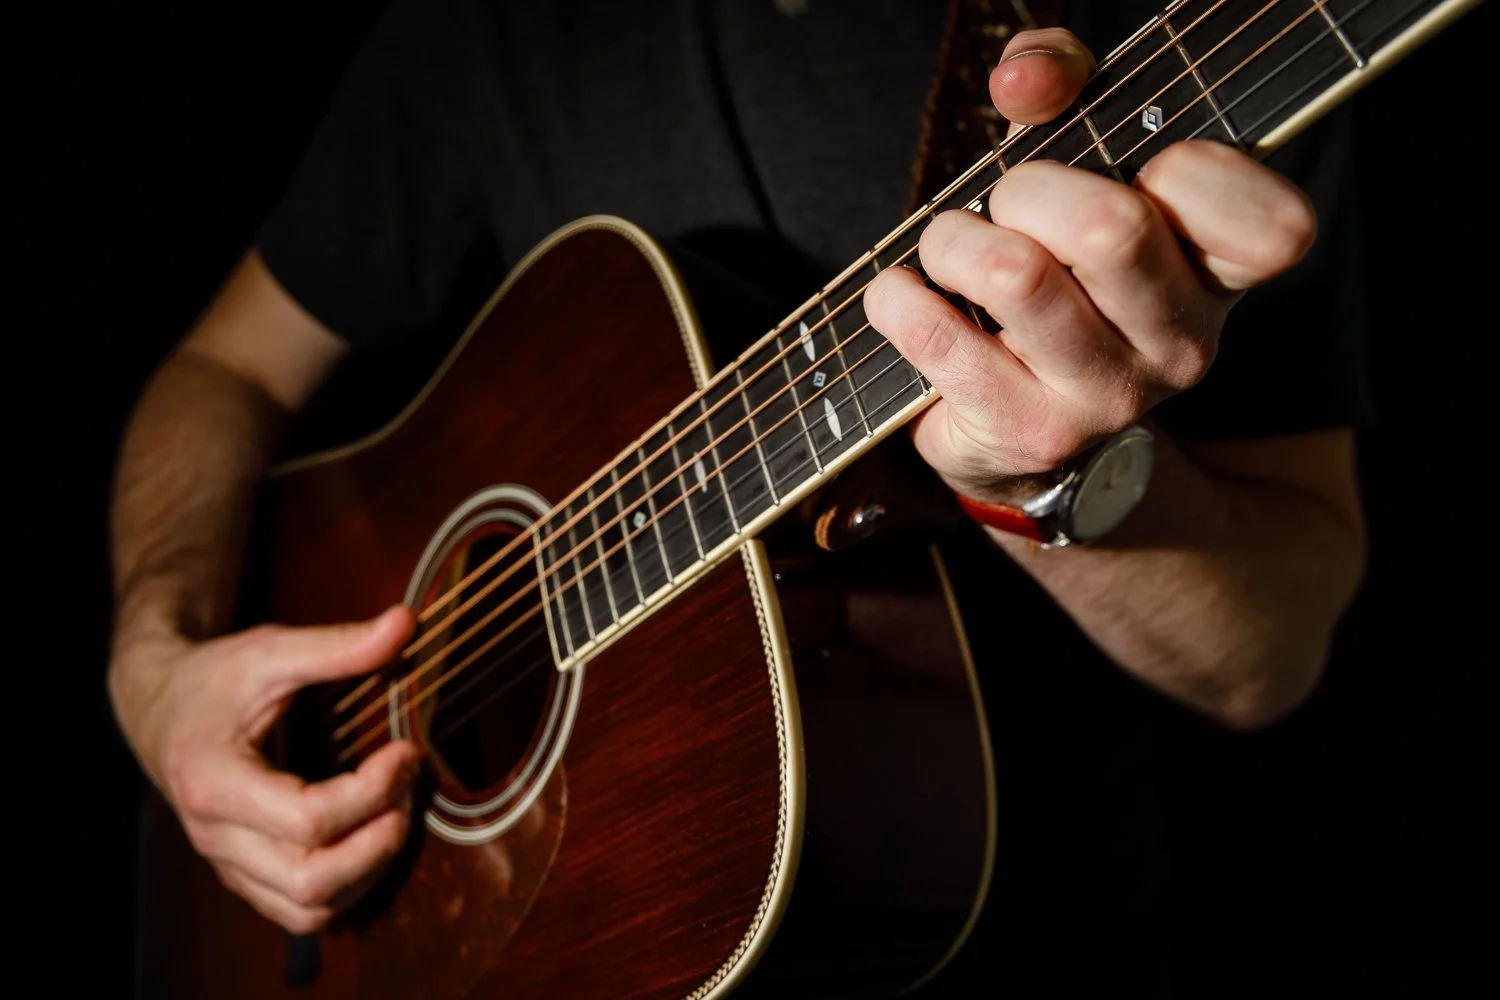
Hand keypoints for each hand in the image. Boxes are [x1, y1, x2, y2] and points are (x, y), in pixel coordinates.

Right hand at [110, 605, 420, 932]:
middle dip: (378, 841)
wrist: (159, 707)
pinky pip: (298, 912)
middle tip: (408, 788)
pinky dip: (347, 889)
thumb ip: (338, 644)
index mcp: (214, 782)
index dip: (372, 791)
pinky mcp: (241, 874)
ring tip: (397, 812)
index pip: (308, 819)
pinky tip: (372, 838)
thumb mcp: (270, 651)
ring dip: (369, 870)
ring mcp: (225, 862)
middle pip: (310, 880)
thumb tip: (406, 621)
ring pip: (307, 908)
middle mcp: (214, 835)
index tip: (405, 750)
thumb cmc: (214, 678)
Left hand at [864, 28, 1316, 500]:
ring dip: (954, 240)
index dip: (1198, 172)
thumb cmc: (1056, 270)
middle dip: (1027, 190)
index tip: (1141, 168)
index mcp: (1220, 278)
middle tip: (1006, 203)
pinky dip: (899, 299)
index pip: (1274, 229)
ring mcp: (1109, 399)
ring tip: (950, 248)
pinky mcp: (1028, 433)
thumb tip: (1022, 78)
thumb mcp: (1075, 162)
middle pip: (1111, 228)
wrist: (1013, 428)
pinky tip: (902, 295)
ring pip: (1016, 277)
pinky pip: (941, 338)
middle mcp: (1182, 345)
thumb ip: (1062, 83)